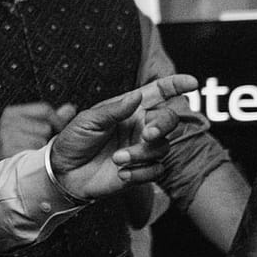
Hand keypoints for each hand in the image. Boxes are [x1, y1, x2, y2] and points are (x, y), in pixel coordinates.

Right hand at [0, 101, 76, 159]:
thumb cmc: (13, 150)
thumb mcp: (30, 130)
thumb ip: (52, 118)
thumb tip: (70, 109)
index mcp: (12, 113)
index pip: (45, 110)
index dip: (57, 122)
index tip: (58, 132)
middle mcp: (8, 122)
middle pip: (45, 126)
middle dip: (47, 138)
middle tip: (38, 147)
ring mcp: (7, 136)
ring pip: (42, 140)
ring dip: (41, 150)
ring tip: (31, 154)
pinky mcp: (8, 150)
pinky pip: (35, 153)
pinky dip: (35, 159)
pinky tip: (27, 160)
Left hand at [46, 74, 196, 200]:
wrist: (64, 172)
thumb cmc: (74, 140)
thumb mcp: (88, 121)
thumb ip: (114, 109)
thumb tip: (136, 96)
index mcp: (129, 109)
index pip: (158, 93)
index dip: (175, 85)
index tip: (192, 82)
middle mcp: (140, 127)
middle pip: (169, 120)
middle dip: (163, 125)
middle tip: (147, 134)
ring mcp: (141, 149)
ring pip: (162, 148)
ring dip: (141, 154)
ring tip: (116, 159)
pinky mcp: (140, 170)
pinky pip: (156, 170)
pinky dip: (140, 172)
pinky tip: (121, 173)